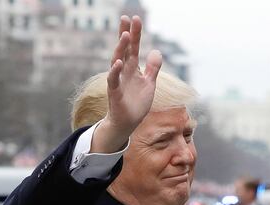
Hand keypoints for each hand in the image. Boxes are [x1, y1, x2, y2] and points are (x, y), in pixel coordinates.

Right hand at [92, 15, 161, 153]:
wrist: (128, 122)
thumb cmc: (136, 102)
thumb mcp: (149, 83)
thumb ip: (153, 68)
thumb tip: (156, 51)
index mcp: (132, 69)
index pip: (133, 48)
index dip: (135, 34)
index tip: (135, 18)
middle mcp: (123, 72)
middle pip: (124, 50)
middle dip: (125, 34)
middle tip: (127, 18)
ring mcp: (118, 81)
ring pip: (117, 61)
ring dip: (120, 48)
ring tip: (125, 35)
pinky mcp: (115, 93)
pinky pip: (113, 80)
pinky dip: (115, 71)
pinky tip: (118, 62)